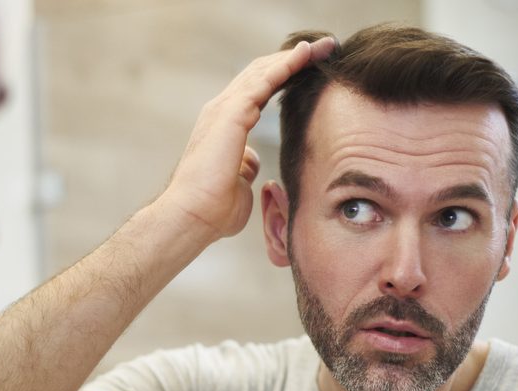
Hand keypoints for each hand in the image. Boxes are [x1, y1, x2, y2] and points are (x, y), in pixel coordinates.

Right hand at [162, 37, 335, 239]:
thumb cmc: (214, 208)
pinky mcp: (230, 114)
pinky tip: (305, 55)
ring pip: (263, 71)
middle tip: (324, 50)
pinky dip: (285, 66)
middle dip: (293, 60)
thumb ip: (245, 166)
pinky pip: (263, 82)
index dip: (284, 77)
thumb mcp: (238, 182)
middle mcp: (222, 111)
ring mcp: (224, 110)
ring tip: (321, 46)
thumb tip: (252, 161)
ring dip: (294, 57)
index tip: (311, 70)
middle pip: (262, 74)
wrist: (193, 217)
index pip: (258, 91)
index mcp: (225, 125)